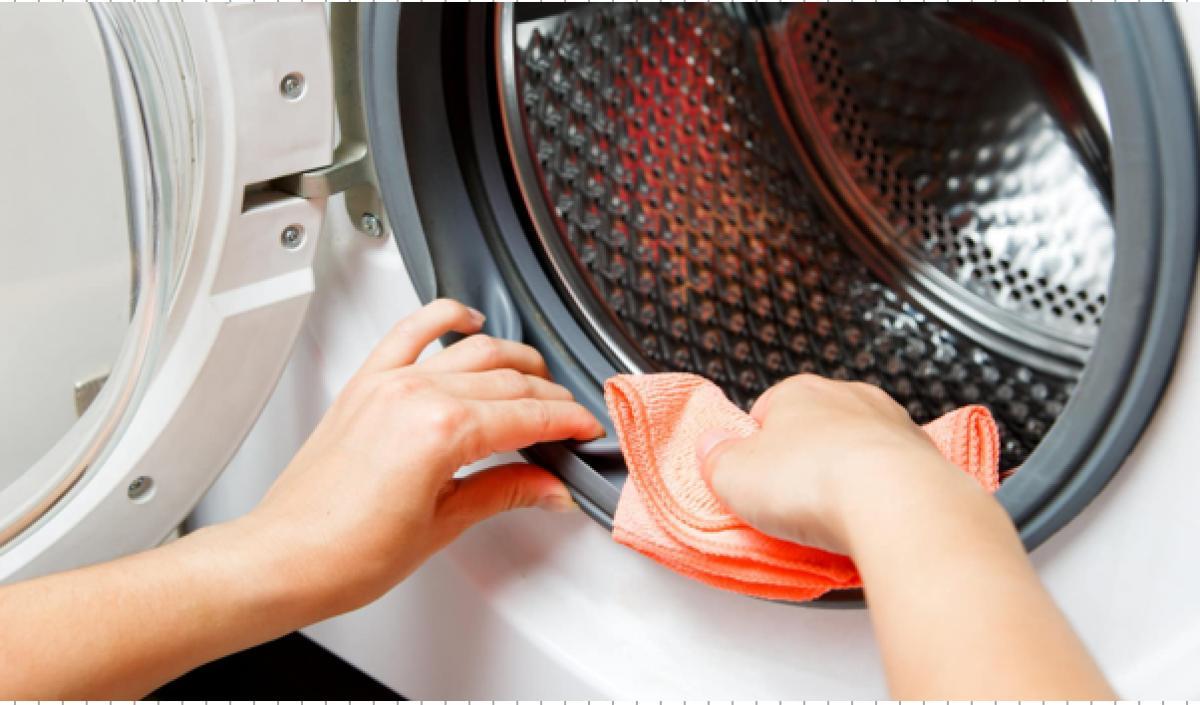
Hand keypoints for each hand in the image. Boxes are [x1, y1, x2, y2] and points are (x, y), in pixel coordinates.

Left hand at [239, 299, 602, 615]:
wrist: (284, 558)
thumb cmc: (347, 554)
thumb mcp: (443, 526)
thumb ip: (505, 492)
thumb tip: (550, 488)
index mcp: (441, 432)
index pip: (527, 416)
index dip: (567, 422)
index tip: (587, 429)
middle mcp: (416, 395)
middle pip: (507, 381)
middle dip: (549, 397)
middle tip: (570, 418)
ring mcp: (388, 383)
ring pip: (472, 349)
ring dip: (513, 359)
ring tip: (536, 379)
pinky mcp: (365, 383)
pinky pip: (409, 330)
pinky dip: (442, 316)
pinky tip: (467, 320)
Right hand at [696, 374, 981, 553]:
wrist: (897, 503)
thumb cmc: (816, 481)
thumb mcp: (733, 475)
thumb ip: (715, 458)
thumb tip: (710, 448)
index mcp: (797, 391)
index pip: (765, 413)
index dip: (754, 450)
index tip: (751, 479)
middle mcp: (848, 397)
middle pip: (814, 430)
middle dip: (802, 462)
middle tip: (788, 503)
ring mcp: (890, 424)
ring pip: (856, 450)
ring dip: (845, 478)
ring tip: (829, 519)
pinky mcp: (924, 457)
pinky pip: (892, 476)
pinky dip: (880, 495)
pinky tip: (868, 520)